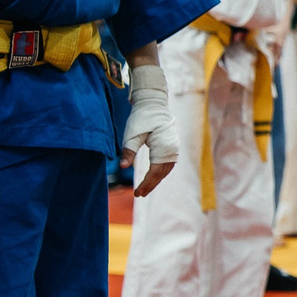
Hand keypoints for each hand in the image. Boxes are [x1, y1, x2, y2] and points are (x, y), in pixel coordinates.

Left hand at [120, 64, 178, 196]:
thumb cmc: (141, 117)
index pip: (155, 171)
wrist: (153, 103)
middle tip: (139, 194)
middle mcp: (172, 148)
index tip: (136, 193)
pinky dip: (159, 172)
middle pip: (161, 173)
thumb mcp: (131, 134)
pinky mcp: (172, 146)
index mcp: (163, 146)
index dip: (146, 184)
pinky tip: (152, 177)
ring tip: (145, 189)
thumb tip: (123, 167)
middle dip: (150, 185)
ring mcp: (174, 147)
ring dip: (155, 180)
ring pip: (165, 170)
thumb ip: (128, 151)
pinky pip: (167, 164)